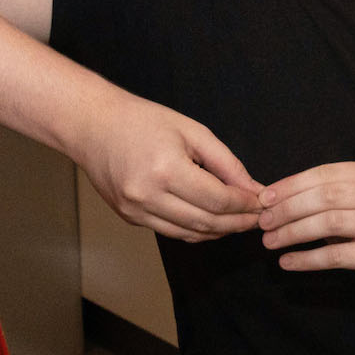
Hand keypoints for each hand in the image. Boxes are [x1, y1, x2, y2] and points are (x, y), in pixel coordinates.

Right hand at [77, 94, 260, 242]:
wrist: (92, 126)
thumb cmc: (141, 120)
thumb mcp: (192, 131)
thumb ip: (226, 163)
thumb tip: (253, 189)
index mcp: (166, 170)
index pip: (218, 200)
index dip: (245, 205)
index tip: (262, 203)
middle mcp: (148, 196)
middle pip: (207, 222)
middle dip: (238, 223)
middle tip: (258, 218)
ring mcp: (135, 211)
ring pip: (190, 233)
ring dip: (219, 231)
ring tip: (240, 222)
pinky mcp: (129, 218)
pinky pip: (171, 231)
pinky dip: (195, 230)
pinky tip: (211, 221)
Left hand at [258, 162, 354, 295]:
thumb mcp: (347, 204)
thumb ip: (317, 196)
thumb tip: (269, 198)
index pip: (326, 174)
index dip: (292, 185)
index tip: (265, 199)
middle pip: (327, 197)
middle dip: (290, 208)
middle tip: (264, 222)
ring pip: (331, 223)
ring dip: (294, 232)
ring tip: (270, 241)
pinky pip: (337, 256)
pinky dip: (307, 259)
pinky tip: (287, 262)